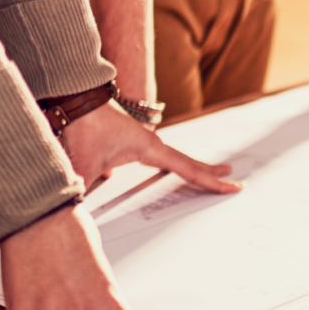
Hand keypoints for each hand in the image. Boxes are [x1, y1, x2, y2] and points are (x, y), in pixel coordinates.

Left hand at [61, 102, 242, 193]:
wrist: (74, 98)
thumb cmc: (84, 126)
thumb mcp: (84, 165)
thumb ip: (83, 190)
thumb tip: (76, 211)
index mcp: (151, 149)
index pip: (189, 170)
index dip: (212, 181)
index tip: (234, 186)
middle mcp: (152, 144)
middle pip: (189, 162)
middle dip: (211, 171)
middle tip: (231, 176)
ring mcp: (142, 140)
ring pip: (174, 157)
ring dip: (192, 166)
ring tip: (208, 170)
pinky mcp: (129, 139)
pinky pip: (158, 154)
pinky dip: (170, 162)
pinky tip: (166, 168)